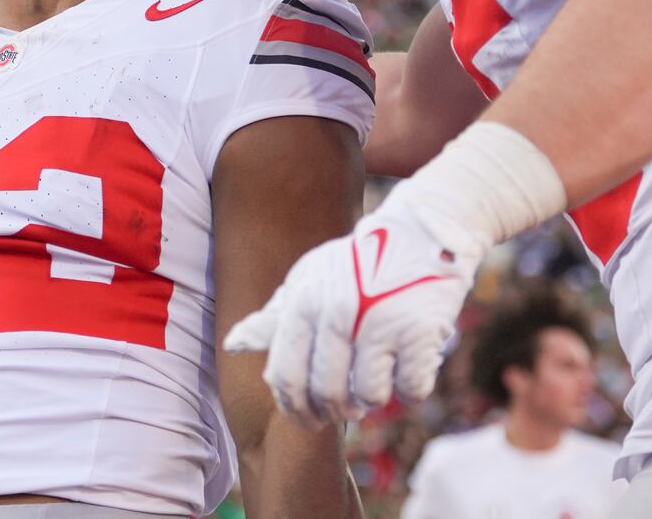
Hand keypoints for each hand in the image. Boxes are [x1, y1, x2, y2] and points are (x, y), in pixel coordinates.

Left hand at [224, 194, 485, 424]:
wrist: (419, 233)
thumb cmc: (357, 265)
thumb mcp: (308, 280)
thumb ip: (274, 317)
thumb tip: (232, 344)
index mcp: (304, 304)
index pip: (285, 377)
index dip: (294, 409)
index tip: (308, 419)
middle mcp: (337, 314)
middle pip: (328, 394)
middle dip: (337, 412)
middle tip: (346, 410)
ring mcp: (379, 324)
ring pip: (369, 397)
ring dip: (373, 400)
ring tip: (376, 382)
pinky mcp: (419, 332)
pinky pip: (410, 389)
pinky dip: (410, 389)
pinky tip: (408, 369)